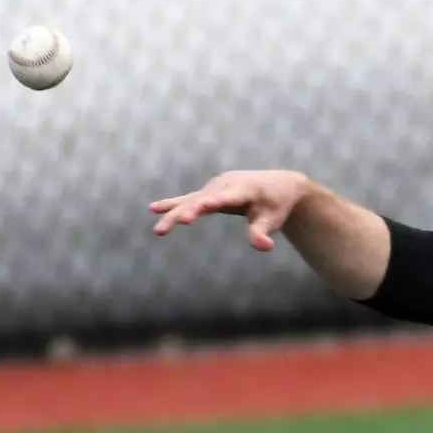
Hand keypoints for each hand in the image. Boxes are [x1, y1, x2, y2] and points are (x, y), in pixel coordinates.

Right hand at [150, 169, 309, 251]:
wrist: (279, 184)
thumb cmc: (276, 204)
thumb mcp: (273, 219)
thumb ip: (263, 232)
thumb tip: (265, 247)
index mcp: (243, 189)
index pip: (225, 198)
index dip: (212, 202)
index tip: (200, 206)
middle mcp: (225, 185)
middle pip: (202, 200)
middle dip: (188, 212)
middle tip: (178, 223)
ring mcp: (215, 187)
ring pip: (191, 201)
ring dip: (174, 214)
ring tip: (159, 230)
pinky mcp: (209, 192)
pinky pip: (189, 198)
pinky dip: (173, 203)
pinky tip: (153, 208)